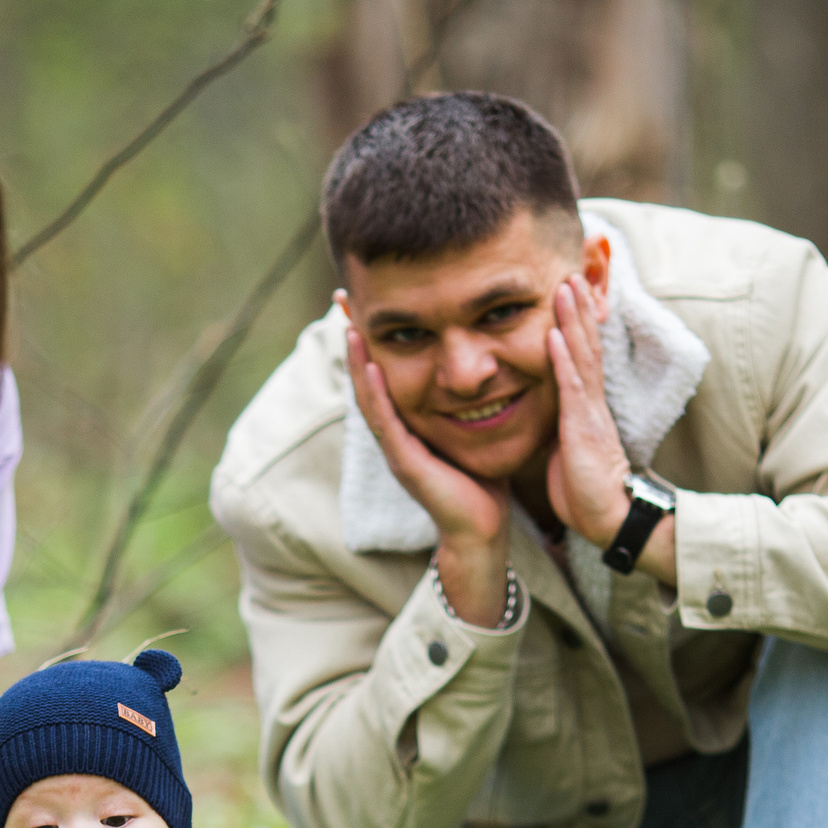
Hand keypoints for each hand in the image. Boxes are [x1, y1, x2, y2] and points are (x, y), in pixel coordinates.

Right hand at [336, 295, 508, 558]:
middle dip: (354, 339)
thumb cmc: (481, 480)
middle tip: (342, 298)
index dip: (372, 337)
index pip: (383, 370)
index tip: (364, 300)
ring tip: (350, 325)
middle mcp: (394, 433)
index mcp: (407, 422)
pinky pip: (386, 423)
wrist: (482, 529)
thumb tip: (485, 360)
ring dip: (357, 362)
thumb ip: (469, 398)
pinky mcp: (405, 464)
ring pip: (369, 398)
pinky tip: (371, 367)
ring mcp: (396, 449)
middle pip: (366, 377)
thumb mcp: (473, 427)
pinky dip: (376, 395)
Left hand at [543, 273, 632, 548]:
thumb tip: (549, 415)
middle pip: (586, 345)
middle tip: (571, 271)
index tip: (570, 293)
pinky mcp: (581, 428)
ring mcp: (589, 412)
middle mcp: (591, 402)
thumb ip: (560, 426)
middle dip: (579, 309)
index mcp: (587, 407)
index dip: (578, 324)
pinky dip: (560, 358)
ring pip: (581, 356)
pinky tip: (552, 333)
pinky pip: (571, 386)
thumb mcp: (567, 450)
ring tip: (564, 286)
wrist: (609, 518)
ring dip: (572, 320)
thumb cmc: (587, 490)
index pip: (583, 356)